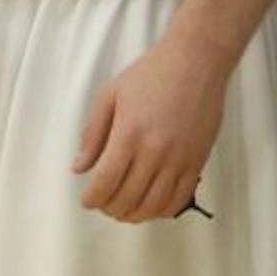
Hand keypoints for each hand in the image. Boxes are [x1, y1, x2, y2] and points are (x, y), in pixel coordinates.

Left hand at [74, 32, 230, 222]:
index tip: (87, 199)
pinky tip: (150, 205)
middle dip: (109, 208)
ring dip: (133, 214)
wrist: (196, 61)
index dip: (92, 199)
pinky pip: (178, 200)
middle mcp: (154, 152)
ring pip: (152, 206)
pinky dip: (160, 211)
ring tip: (124, 208)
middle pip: (126, 199)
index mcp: (129, 134)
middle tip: (104, 202)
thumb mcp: (111, 95)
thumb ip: (93, 134)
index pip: (105, 183)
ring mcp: (179, 159)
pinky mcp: (197, 161)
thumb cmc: (151, 73)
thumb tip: (79, 168)